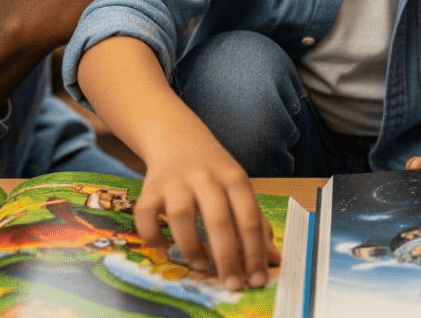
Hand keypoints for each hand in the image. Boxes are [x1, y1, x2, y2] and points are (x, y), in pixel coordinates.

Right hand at [79, 38, 275, 292]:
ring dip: (191, 248)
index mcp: (234, 177)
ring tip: (200, 264)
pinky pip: (146, 217)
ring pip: (181, 217)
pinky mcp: (149, 188)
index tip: (257, 280)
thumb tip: (273, 258)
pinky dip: (153, 237)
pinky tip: (164, 246)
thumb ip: (255, 219)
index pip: (249, 217)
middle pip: (218, 219)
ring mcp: (176, 181)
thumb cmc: (214, 168)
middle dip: (227, 258)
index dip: (254, 252)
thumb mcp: (239, 185)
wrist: (177, 136)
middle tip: (231, 284)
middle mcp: (206, 177)